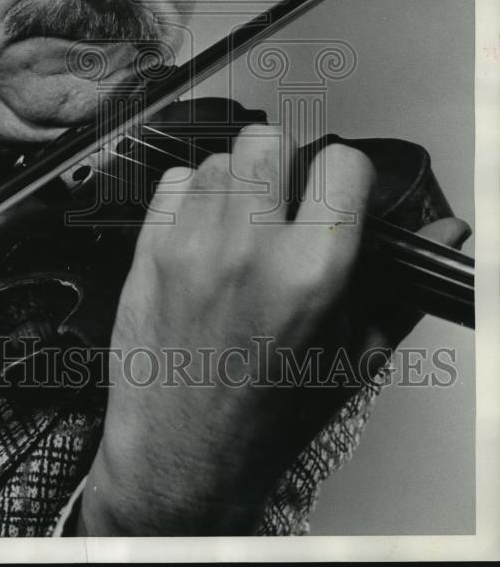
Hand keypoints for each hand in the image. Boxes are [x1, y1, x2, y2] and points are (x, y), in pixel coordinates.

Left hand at [76, 125, 467, 535]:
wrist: (182, 455)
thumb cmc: (267, 414)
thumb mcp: (353, 356)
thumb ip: (402, 285)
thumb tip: (447, 233)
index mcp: (310, 275)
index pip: (342, 164)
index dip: (346, 177)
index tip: (337, 194)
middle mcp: (247, 249)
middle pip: (271, 140)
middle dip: (285, 164)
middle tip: (285, 201)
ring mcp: (190, 244)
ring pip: (220, 158)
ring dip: (238, 181)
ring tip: (243, 226)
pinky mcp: (149, 249)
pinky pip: (175, 181)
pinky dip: (193, 197)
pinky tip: (204, 234)